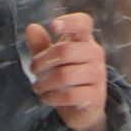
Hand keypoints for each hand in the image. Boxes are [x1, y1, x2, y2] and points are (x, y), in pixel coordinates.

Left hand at [24, 12, 109, 130]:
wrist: (81, 109)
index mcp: (84, 40)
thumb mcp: (50, 60)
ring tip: (37, 87)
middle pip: (65, 50)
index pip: (83, 23)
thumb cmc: (64, 77)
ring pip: (64, 75)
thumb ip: (40, 44)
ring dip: (44, 83)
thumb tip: (31, 28)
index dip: (69, 22)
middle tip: (33, 70)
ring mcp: (98, 75)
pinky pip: (69, 95)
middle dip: (42, 62)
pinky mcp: (96, 96)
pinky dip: (51, 97)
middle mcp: (95, 54)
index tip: (53, 26)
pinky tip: (45, 98)